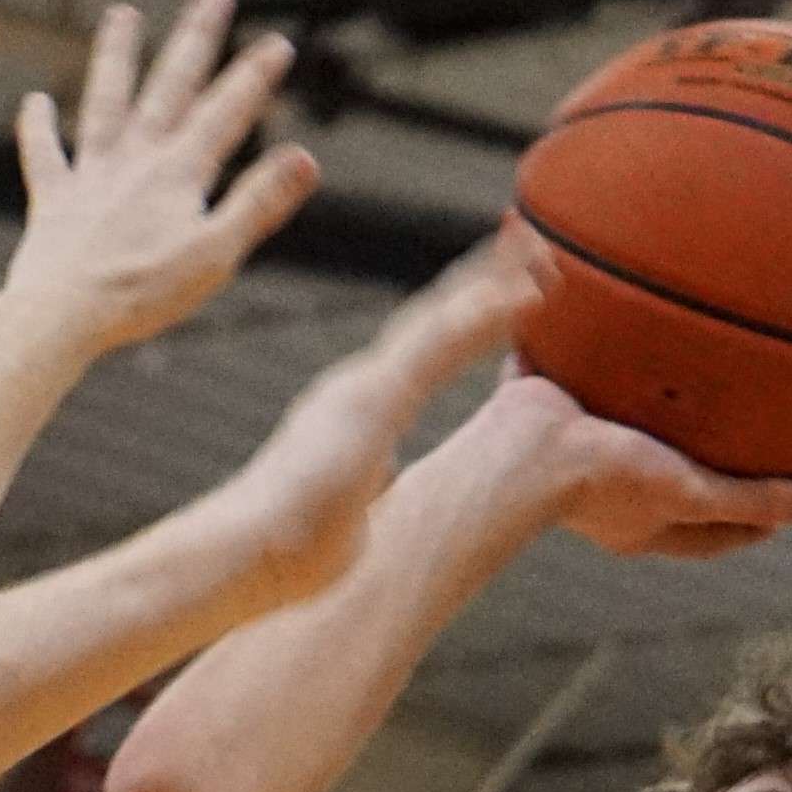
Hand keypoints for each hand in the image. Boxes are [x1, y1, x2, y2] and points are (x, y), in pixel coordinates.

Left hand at [0, 0, 322, 360]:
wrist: (61, 314)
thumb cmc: (143, 294)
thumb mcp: (216, 254)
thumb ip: (258, 202)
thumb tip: (305, 158)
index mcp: (179, 173)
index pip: (226, 113)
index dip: (254, 77)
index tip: (278, 42)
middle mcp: (134, 160)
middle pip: (170, 87)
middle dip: (195, 39)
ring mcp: (91, 175)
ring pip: (106, 101)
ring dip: (117, 57)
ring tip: (123, 13)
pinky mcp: (55, 199)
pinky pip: (46, 155)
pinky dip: (38, 128)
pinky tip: (36, 102)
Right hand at [207, 242, 548, 615]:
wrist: (250, 556)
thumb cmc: (291, 554)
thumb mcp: (348, 512)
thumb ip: (367, 484)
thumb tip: (379, 483)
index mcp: (360, 407)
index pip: (424, 348)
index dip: (463, 310)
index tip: (504, 283)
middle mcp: (362, 383)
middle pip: (434, 316)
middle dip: (482, 274)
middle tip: (529, 234)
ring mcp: (367, 387)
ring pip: (441, 319)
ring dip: (492, 281)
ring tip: (541, 247)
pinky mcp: (374, 402)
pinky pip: (437, 350)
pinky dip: (480, 319)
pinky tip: (523, 295)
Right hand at [467, 369, 791, 559]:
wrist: (524, 447)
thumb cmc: (604, 481)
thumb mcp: (691, 493)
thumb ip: (752, 500)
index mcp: (642, 524)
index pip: (709, 533)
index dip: (748, 524)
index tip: (785, 507)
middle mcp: (612, 493)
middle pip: (672, 484)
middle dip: (705, 466)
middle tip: (744, 442)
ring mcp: (580, 449)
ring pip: (629, 432)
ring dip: (655, 414)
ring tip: (688, 382)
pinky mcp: (554, 406)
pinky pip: (586, 378)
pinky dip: (604, 360)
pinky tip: (627, 329)